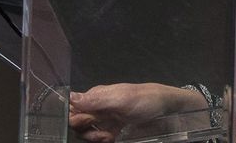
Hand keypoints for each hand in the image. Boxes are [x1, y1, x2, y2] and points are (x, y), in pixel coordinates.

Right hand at [68, 83, 209, 142]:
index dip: (76, 119)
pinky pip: (99, 136)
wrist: (165, 107)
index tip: (89, 125)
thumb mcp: (121, 100)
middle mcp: (97, 106)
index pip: (73, 109)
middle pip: (78, 124)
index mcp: (96, 96)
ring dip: (95, 138)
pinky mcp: (112, 127)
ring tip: (109, 137)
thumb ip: (96, 100)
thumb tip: (70, 97)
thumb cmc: (144, 100)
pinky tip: (112, 138)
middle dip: (87, 132)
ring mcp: (104, 117)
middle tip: (103, 134)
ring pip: (87, 132)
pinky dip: (103, 139)